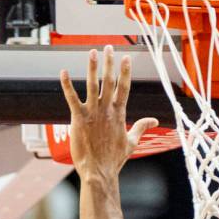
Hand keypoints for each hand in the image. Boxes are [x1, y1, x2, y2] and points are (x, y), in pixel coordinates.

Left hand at [59, 45, 157, 179]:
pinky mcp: (78, 119)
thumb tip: (154, 121)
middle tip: (108, 47)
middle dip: (109, 63)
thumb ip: (141, 128)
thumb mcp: (131, 142)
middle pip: (110, 81)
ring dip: (92, 68)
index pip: (124, 88)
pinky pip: (72, 98)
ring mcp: (93, 113)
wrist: (99, 171)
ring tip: (92, 52)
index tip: (125, 57)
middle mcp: (107, 110)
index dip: (125, 71)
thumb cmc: (114, 159)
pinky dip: (67, 85)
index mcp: (120, 114)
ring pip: (93, 85)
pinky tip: (63, 72)